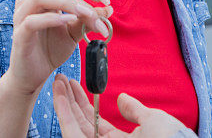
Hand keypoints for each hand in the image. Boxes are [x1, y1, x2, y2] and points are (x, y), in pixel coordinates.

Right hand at [4, 0, 112, 96]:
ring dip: (68, 3)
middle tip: (100, 10)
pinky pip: (32, 21)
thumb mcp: (74, 33)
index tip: (105, 0)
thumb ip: (88, 20)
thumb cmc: (51, 50)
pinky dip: (51, 19)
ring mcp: (22, 16)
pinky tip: (68, 22)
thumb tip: (108, 9)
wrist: (33, 76)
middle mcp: (31, 2)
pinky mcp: (19, 35)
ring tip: (86, 14)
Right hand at [52, 74, 191, 137]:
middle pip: (83, 121)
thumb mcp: (154, 120)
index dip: (86, 103)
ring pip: (74, 125)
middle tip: (63, 80)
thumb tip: (122, 98)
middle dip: (72, 100)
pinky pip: (71, 132)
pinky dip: (63, 112)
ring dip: (64, 102)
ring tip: (58, 82)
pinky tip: (59, 95)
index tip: (78, 87)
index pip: (98, 122)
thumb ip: (135, 110)